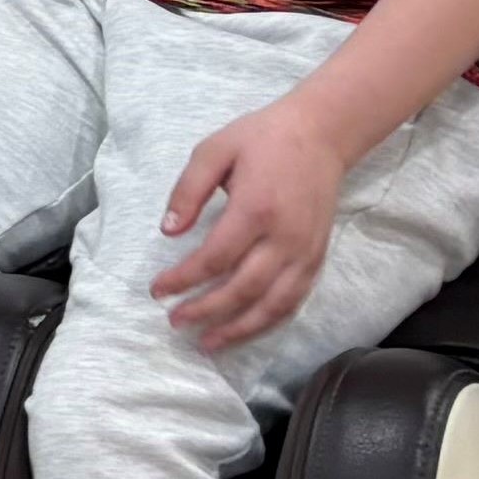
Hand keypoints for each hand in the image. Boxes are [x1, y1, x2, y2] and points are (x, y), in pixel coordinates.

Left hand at [151, 93, 353, 349]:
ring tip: (208, 342)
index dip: (183, 280)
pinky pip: (293, 301)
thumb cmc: (262, 138)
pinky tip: (245, 329)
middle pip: (242, 289)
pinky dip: (268, 321)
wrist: (321, 135)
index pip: (214, 258)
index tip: (157, 290)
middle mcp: (284, 238)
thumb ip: (189, 190)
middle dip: (206, 311)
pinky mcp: (317, 259)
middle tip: (175, 322)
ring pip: (272, 305)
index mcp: (256, 208)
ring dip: (238, 329)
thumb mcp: (215, 149)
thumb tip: (168, 231)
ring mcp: (305, 252)